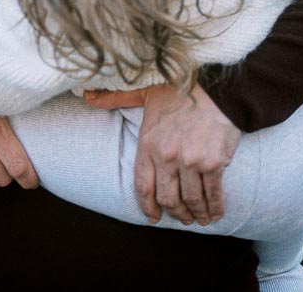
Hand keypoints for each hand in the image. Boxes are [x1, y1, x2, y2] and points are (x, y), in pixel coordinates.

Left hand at [84, 82, 239, 224]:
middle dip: (176, 213)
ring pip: (191, 200)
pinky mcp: (214, 163)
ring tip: (199, 218)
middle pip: (168, 199)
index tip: (153, 216)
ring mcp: (191, 161)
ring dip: (196, 214)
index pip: (143, 185)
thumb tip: (87, 95)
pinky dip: (215, 208)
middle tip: (181, 218)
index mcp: (148, 143)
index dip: (148, 206)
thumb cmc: (177, 88)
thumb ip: (115, 98)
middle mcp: (167, 156)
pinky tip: (215, 213)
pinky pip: (213, 194)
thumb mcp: (142, 91)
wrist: (213, 86)